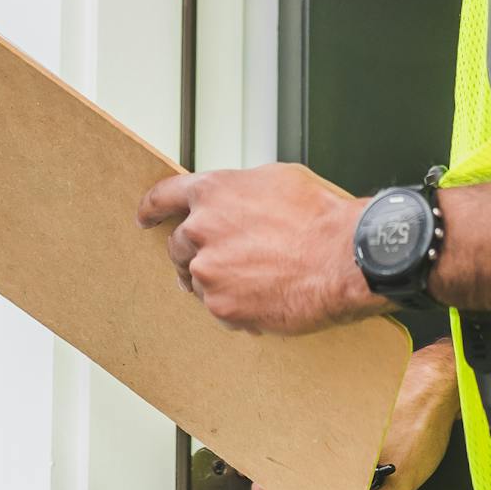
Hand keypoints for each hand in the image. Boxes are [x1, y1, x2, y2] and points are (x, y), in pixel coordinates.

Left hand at [136, 163, 383, 333]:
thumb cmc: (320, 219)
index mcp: (212, 193)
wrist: (344, 257)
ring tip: (258, 278)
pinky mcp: (222, 307)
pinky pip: (220, 309)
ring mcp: (208, 271)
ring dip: (220, 280)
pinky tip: (268, 297)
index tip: (146, 218)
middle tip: (230, 258)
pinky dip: (238, 307)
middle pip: (178, 246)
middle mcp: (201, 231)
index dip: (152, 209)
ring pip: (198, 280)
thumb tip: (236, 201)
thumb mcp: (277, 180)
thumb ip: (241, 191)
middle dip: (198, 252)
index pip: (163, 198)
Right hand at [247, 340, 460, 489]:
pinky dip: (308, 468)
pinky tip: (319, 482)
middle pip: (274, 473)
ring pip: (291, 457)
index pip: (271, 486)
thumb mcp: (395, 486)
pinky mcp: (339, 416)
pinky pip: (311, 443)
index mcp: (320, 451)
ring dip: (288, 489)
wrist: (436, 386)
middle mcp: (315, 432)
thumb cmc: (420, 423)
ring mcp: (325, 421)